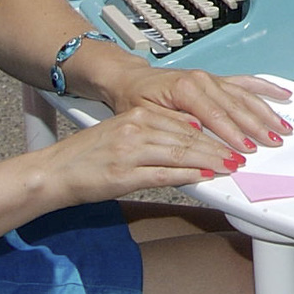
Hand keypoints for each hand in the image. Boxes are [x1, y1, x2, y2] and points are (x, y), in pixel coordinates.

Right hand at [44, 102, 244, 203]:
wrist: (54, 172)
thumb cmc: (87, 156)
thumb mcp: (123, 133)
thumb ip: (154, 132)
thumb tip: (188, 136)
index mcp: (138, 116)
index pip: (185, 122)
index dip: (213, 130)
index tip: (231, 137)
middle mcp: (137, 128)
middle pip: (188, 137)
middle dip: (218, 146)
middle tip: (240, 153)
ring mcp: (131, 152)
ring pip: (181, 153)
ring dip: (210, 160)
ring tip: (230, 165)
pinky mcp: (125, 175)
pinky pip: (165, 173)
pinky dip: (189, 175)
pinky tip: (204, 177)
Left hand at [115, 66, 292, 153]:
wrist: (130, 79)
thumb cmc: (135, 98)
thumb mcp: (145, 116)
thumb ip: (172, 124)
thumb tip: (197, 133)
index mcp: (184, 88)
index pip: (215, 116)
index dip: (233, 134)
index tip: (246, 150)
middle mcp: (202, 80)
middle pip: (236, 107)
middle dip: (257, 127)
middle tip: (273, 143)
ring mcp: (211, 79)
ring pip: (245, 96)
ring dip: (266, 113)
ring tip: (282, 128)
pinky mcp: (216, 80)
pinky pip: (246, 83)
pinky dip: (265, 89)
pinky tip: (282, 95)